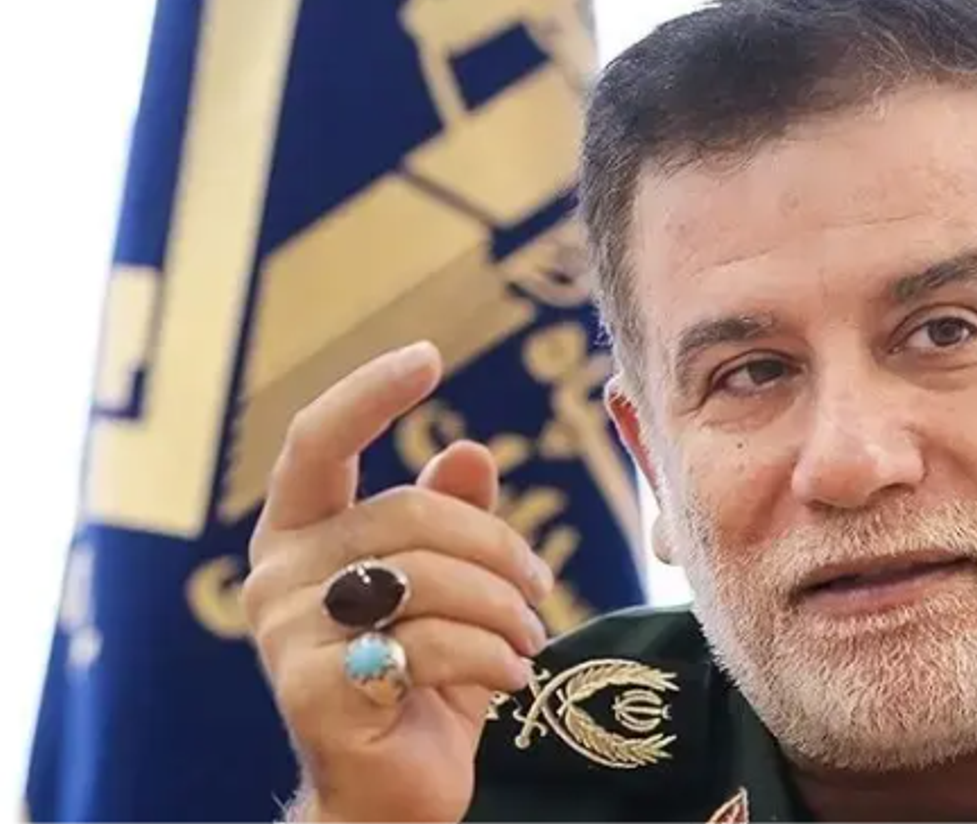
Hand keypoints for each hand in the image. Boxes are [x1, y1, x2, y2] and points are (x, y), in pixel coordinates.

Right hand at [242, 342, 552, 821]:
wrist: (389, 793)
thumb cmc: (421, 679)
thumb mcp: (447, 590)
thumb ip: (450, 520)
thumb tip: (471, 451)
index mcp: (298, 536)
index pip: (317, 441)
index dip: (370, 392)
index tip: (428, 356)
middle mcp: (276, 576)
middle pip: (408, 515)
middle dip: (498, 548)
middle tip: (541, 589)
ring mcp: (286, 635)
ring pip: (427, 578)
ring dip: (503, 608)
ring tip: (529, 638)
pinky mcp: (314, 691)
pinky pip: (429, 644)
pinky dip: (491, 657)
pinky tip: (512, 677)